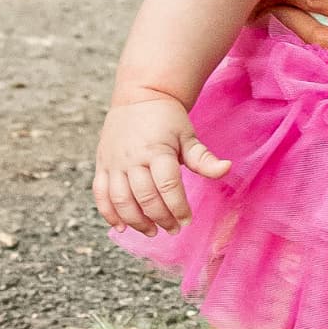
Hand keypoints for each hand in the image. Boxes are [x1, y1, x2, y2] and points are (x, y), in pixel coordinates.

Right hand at [93, 97, 229, 237]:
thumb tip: (227, 168)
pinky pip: (100, 194)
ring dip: (136, 221)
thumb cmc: (168, 119)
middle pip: (145, 196)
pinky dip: (108, 213)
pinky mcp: (102, 165)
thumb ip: (203, 158)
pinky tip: (122, 227)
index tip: (187, 221)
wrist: (139, 97)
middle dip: (161, 218)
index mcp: (157, 150)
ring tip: (152, 231)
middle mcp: (132, 158)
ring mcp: (114, 162)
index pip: (168, 185)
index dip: (178, 207)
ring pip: (121, 200)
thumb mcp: (188, 136)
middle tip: (173, 229)